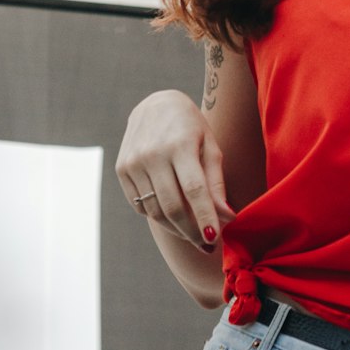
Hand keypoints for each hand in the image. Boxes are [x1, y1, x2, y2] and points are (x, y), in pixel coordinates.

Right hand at [115, 89, 235, 252]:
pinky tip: (172, 215)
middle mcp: (152, 154)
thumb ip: (216, 182)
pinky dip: (158, 216)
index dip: (204, 217)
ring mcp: (133, 162)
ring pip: (155, 211)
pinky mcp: (122, 169)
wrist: (155, 104)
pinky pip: (140, 206)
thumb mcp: (209, 145)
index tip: (215, 238)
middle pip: (172, 207)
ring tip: (194, 234)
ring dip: (176, 229)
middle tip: (207, 244)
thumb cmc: (190, 127)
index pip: (194, 190)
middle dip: (191, 231)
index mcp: (179, 144)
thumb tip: (228, 217)